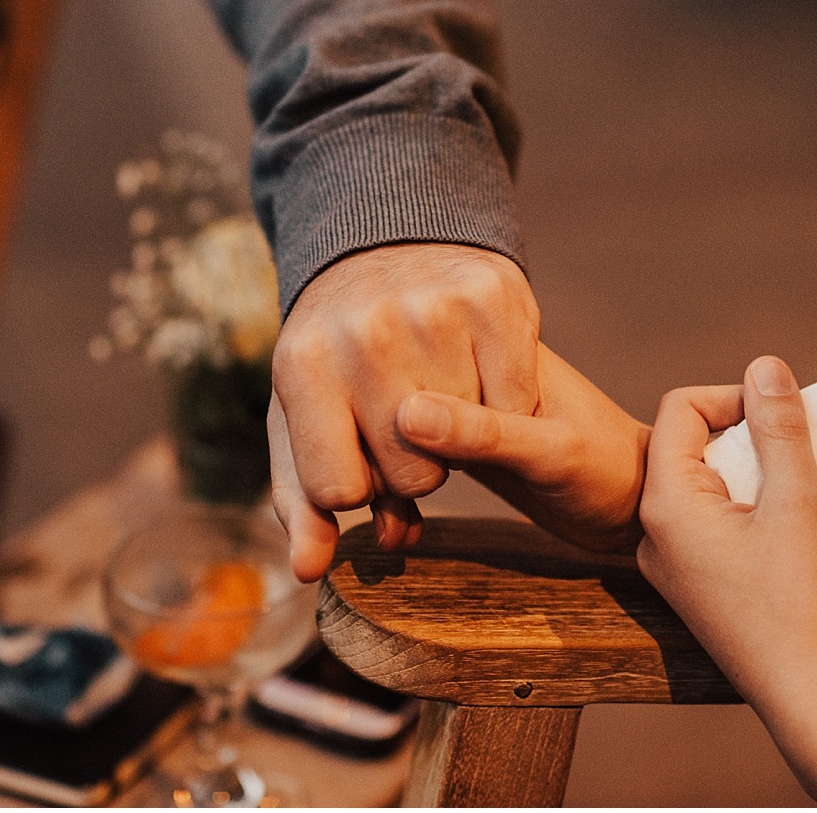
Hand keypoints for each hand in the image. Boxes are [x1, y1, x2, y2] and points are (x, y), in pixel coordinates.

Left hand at [268, 243, 539, 581]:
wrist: (389, 247)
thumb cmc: (341, 358)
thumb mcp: (304, 418)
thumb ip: (302, 500)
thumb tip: (312, 570)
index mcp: (301, 365)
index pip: (339, 491)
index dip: (359, 486)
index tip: (361, 452)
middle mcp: (363, 332)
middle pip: (412, 475)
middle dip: (413, 465)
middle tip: (407, 418)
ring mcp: (430, 309)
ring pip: (467, 443)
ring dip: (462, 432)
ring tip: (441, 386)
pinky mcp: (493, 294)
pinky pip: (515, 402)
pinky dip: (506, 401)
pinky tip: (481, 370)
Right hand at [395, 343, 650, 553]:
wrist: (629, 502)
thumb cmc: (612, 466)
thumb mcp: (552, 451)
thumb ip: (485, 432)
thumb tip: (408, 415)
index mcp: (490, 336)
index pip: (412, 368)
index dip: (406, 424)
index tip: (433, 462)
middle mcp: (461, 361)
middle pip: (383, 403)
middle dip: (386, 462)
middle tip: (419, 493)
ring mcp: (449, 402)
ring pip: (381, 434)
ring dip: (381, 485)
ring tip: (404, 516)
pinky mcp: (444, 440)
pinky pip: (394, 461)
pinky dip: (389, 499)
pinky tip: (401, 526)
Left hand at [635, 356, 816, 711]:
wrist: (815, 701)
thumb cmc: (803, 602)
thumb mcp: (798, 500)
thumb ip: (780, 427)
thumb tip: (765, 366)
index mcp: (665, 505)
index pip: (682, 409)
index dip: (736, 395)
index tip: (788, 412)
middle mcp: (658, 534)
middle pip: (705, 449)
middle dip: (771, 445)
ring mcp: (680, 566)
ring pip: (729, 492)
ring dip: (789, 487)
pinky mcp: (706, 589)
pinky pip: (737, 532)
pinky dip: (785, 526)